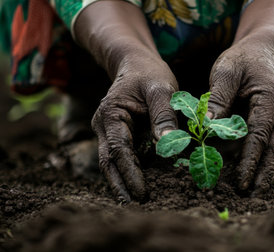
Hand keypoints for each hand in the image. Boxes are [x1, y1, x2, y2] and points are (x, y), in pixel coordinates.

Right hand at [74, 1, 177, 200]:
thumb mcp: (162, 89)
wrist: (136, 64)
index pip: (119, 150)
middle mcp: (104, 126)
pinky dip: (130, 171)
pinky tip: (140, 185)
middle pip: (109, 163)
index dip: (130, 173)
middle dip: (122, 186)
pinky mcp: (118, 135)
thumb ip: (164, 115)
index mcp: (111, 115)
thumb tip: (169, 144)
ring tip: (138, 203)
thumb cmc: (149, 74)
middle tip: (136, 207)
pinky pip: (122, 157)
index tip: (142, 193)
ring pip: (113, 163)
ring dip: (123, 182)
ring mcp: (108, 132)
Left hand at [207, 38, 273, 196]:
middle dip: (264, 174)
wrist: (261, 51)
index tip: (242, 182)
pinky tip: (260, 177)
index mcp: (272, 98)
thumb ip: (217, 99)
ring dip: (269, 173)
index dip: (251, 160)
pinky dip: (268, 163)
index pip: (260, 135)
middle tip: (251, 196)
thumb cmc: (241, 60)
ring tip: (256, 192)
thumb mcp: (225, 71)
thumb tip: (207, 127)